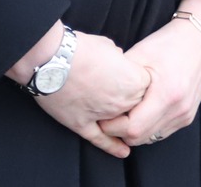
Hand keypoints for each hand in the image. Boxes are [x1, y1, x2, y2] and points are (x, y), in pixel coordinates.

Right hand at [12, 24, 150, 158]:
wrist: (53, 60)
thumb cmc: (83, 49)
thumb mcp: (111, 48)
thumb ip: (120, 60)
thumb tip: (119, 64)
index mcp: (134, 82)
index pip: (147, 84)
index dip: (137, 77)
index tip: (128, 71)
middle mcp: (123, 102)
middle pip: (136, 104)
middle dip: (129, 96)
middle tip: (115, 84)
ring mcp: (103, 115)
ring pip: (120, 121)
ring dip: (119, 116)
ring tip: (114, 107)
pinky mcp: (82, 124)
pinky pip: (101, 139)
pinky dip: (112, 146)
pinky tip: (123, 151)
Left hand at [101, 0, 200, 147]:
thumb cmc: (169, 43)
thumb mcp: (139, 55)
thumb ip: (119, 79)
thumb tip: (98, 98)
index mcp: (167, 94)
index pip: (131, 129)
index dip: (112, 126)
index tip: (102, 114)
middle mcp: (179, 109)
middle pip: (139, 138)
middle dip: (119, 131)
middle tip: (109, 114)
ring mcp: (185, 115)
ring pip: (149, 138)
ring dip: (133, 131)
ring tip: (124, 112)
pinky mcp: (187, 116)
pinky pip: (160, 132)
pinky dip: (146, 127)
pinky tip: (140, 111)